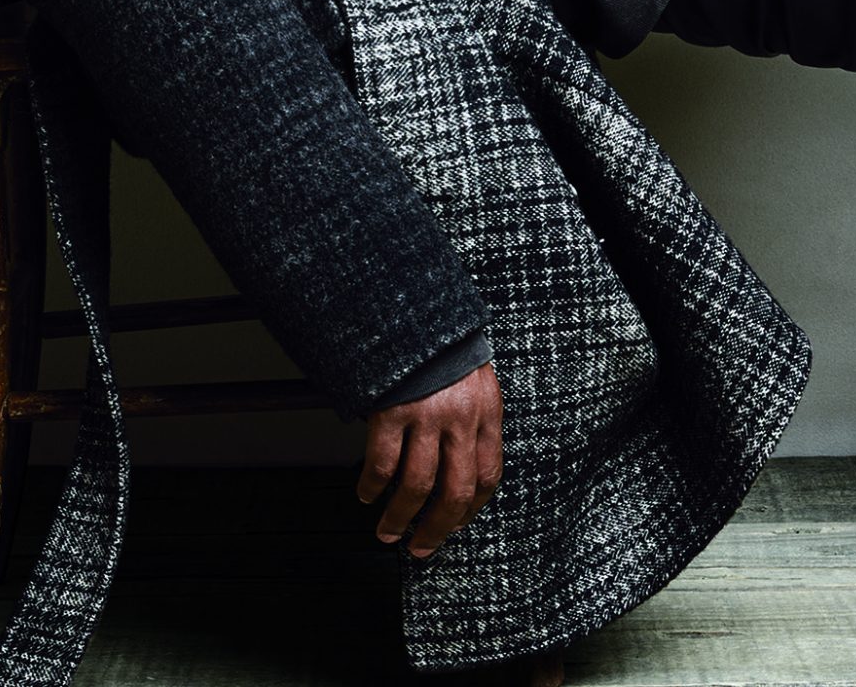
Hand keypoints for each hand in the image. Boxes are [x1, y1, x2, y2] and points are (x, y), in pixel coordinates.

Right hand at [358, 360, 502, 557]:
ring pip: (417, 486)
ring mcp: (428, 415)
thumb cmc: (445, 344)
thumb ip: (473, 419)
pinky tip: (367, 494)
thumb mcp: (474, 380)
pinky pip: (382, 462)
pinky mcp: (394, 410)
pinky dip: (373, 485)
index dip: (472, 509)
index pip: (488, 475)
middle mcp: (462, 418)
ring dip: (401, 517)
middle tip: (422, 548)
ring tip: (389, 531)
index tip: (457, 525)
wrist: (417, 308)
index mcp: (487, 412)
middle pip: (455, 491)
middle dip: (438, 528)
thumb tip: (459, 463)